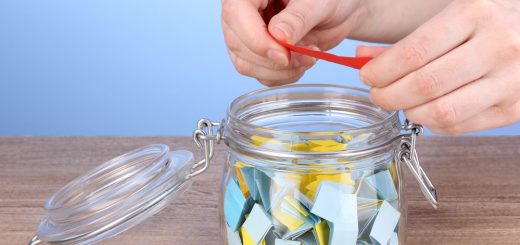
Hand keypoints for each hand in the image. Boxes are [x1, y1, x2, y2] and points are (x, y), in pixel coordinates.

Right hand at [222, 0, 361, 85]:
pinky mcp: (258, 55)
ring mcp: (247, 35)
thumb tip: (277, 36)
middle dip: (273, 60)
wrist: (340, 10)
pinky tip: (302, 63)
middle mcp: (243, 13)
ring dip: (280, 71)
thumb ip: (297, 18)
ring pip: (246, 64)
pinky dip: (283, 77)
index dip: (257, 40)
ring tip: (309, 57)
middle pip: (238, 44)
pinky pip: (261, 75)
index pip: (236, 15)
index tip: (284, 56)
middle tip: (307, 55)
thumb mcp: (319, 2)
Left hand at [358, 0, 519, 134]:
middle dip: (388, 96)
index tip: (367, 76)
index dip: (382, 71)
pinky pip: (459, 126)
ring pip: (441, 111)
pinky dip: (432, 123)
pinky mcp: (513, 108)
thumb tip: (363, 59)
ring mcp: (510, 80)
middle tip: (377, 95)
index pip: (414, 52)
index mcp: (475, 14)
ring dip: (409, 112)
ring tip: (401, 103)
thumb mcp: (450, 19)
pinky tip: (426, 110)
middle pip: (424, 85)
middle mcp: (497, 46)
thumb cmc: (487, 25)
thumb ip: (406, 42)